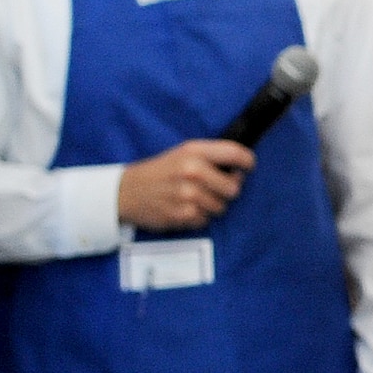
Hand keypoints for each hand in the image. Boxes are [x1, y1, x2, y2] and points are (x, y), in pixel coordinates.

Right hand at [116, 139, 255, 231]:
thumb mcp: (184, 153)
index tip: (248, 167)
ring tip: (194, 198)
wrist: (125, 192)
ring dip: (212, 205)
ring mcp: (188, 195)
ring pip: (221, 207)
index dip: (248, 162)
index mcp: (195, 152)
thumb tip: (241, 169)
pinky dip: (198, 217)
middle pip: (234, 188)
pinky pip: (205, 220)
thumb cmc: (161, 171)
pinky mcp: (182, 215)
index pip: (236, 154)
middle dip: (227, 190)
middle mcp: (193, 172)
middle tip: (214, 188)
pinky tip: (184, 208)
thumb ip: (212, 156)